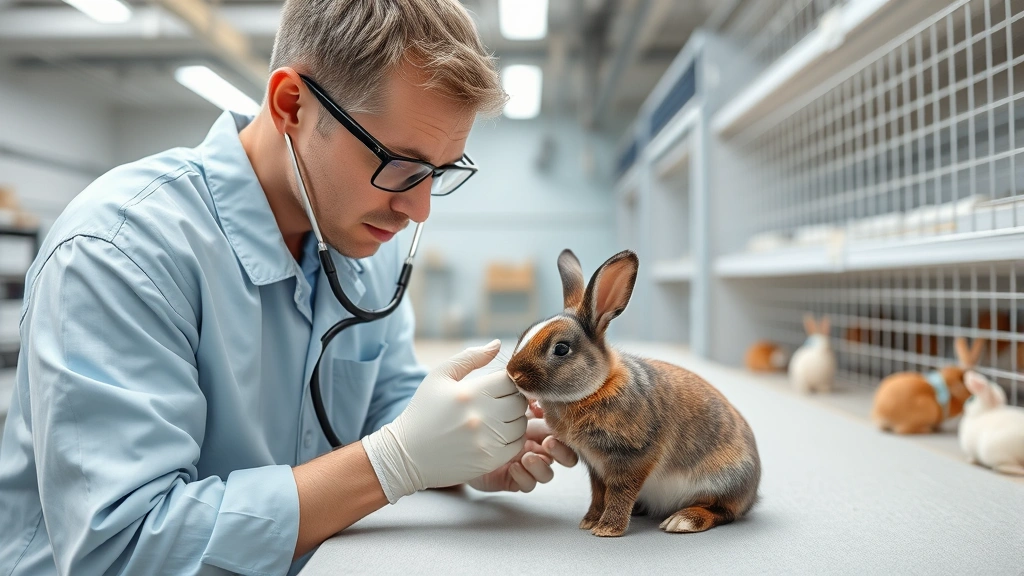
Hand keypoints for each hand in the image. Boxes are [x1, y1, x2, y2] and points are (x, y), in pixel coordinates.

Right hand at [362, 340, 527, 502]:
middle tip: (497, 403)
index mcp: (470, 392)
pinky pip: (517, 445)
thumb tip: (498, 344)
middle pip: (520, 401)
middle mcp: (482, 416)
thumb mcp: (439, 376)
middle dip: (512, 399)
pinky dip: (512, 439)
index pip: (510, 380)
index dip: (507, 381)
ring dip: (513, 419)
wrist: (407, 455)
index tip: (497, 386)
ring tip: (495, 419)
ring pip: (521, 423)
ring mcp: (487, 440)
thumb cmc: (424, 411)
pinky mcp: (489, 461)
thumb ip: (470, 357)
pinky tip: (495, 436)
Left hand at [468, 401, 577, 492]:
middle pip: (565, 455)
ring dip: (542, 466)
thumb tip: (537, 394)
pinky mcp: (514, 480)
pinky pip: (528, 485)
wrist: (456, 438)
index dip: (565, 429)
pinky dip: (524, 477)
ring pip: (548, 473)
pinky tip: (512, 467)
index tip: (553, 421)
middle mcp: (537, 447)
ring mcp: (526, 465)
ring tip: (527, 457)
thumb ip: (521, 397)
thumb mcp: (501, 402)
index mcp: (539, 427)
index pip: (563, 431)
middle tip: (547, 442)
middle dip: (560, 450)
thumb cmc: (480, 416)